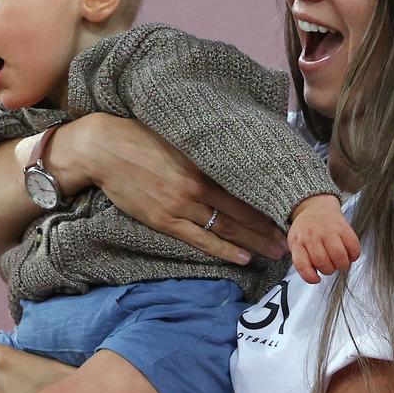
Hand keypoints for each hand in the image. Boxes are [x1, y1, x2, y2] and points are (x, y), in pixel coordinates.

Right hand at [61, 114, 287, 263]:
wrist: (102, 149)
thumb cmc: (138, 136)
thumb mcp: (178, 136)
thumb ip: (203, 148)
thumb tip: (231, 152)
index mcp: (203, 162)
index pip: (244, 186)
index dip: (266, 201)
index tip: (287, 209)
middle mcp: (197, 186)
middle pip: (241, 211)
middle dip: (267, 227)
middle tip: (290, 239)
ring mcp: (180, 206)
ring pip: (225, 227)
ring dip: (252, 241)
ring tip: (274, 252)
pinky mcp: (163, 219)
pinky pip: (199, 239)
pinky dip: (223, 249)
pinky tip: (242, 257)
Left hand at [288, 194, 360, 283]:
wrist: (316, 207)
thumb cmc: (306, 230)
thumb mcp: (296, 243)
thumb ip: (302, 260)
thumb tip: (314, 277)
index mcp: (298, 242)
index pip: (302, 264)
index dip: (310, 277)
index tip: (316, 279)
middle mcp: (312, 236)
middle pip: (323, 262)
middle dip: (329, 270)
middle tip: (330, 266)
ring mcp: (328, 231)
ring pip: (338, 256)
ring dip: (342, 265)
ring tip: (341, 263)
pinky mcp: (343, 227)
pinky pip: (353, 246)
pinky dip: (354, 255)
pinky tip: (350, 255)